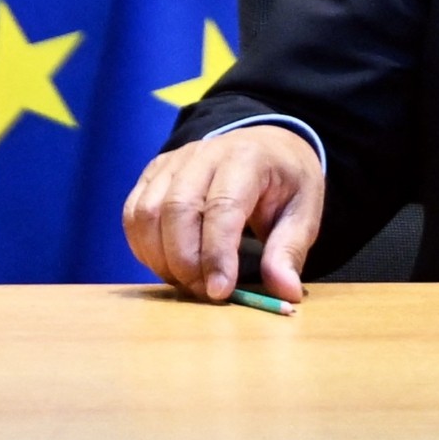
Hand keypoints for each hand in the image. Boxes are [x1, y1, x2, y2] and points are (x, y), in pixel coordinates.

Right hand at [122, 125, 323, 302]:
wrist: (268, 146)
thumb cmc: (285, 182)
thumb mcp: (304, 212)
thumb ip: (290, 250)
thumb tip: (286, 292)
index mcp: (248, 158)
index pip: (222, 206)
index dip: (216, 254)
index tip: (221, 292)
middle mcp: (205, 153)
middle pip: (177, 209)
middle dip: (186, 262)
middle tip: (206, 292)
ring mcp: (174, 161)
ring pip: (148, 213)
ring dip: (161, 258)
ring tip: (189, 281)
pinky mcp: (154, 173)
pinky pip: (134, 214)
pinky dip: (144, 248)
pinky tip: (169, 265)